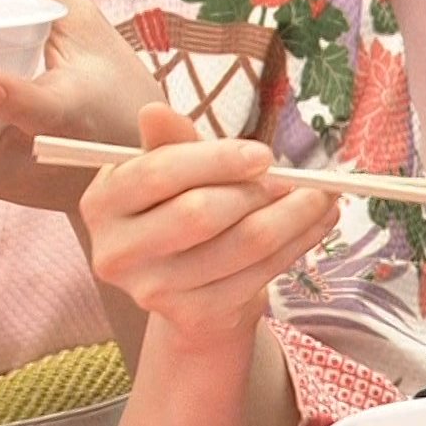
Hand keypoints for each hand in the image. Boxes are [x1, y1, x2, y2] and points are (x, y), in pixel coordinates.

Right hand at [82, 102, 340, 348]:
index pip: (159, 173)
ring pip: (242, 245)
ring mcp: (152, 291)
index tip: (265, 155)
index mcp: (103, 204)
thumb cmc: (180, 209)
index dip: (218, 160)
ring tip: (323, 197)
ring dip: (294, 217)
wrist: (188, 288)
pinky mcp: (192, 315)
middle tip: (298, 180)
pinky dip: (298, 244)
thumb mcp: (171, 171)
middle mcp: (117, 252)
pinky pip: (259, 274)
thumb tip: (155, 110)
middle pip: (201, 214)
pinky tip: (318, 224)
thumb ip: (170, 143)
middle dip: (259, 191)